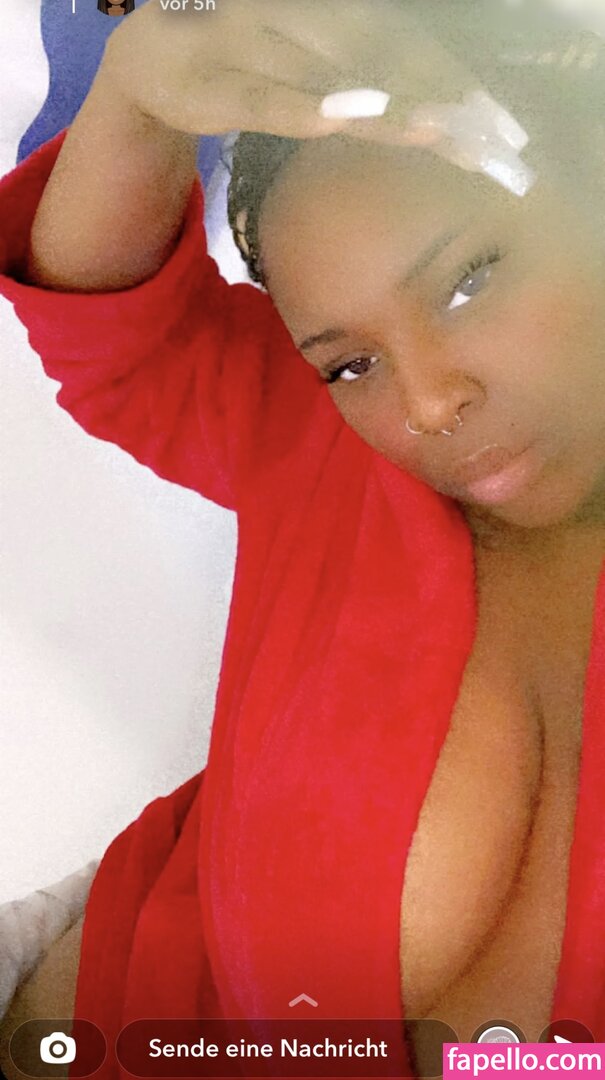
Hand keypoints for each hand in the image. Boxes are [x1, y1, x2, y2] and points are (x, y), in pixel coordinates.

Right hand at [104, 0, 478, 145]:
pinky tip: (341, 123)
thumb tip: (430, 107)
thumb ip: (357, 74)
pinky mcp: (211, 86)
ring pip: (326, 72)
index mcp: (321, 7)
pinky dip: (301, 110)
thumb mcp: (304, 63)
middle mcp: (290, 11)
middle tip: (481, 128)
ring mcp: (248, 41)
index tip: (488, 112)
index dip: (442, 67)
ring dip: (383, 102)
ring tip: (436, 129)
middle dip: (430, 85)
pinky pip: (261, 99)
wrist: (146, 64)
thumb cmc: (240, 59)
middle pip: (373, 46)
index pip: (393, 33)